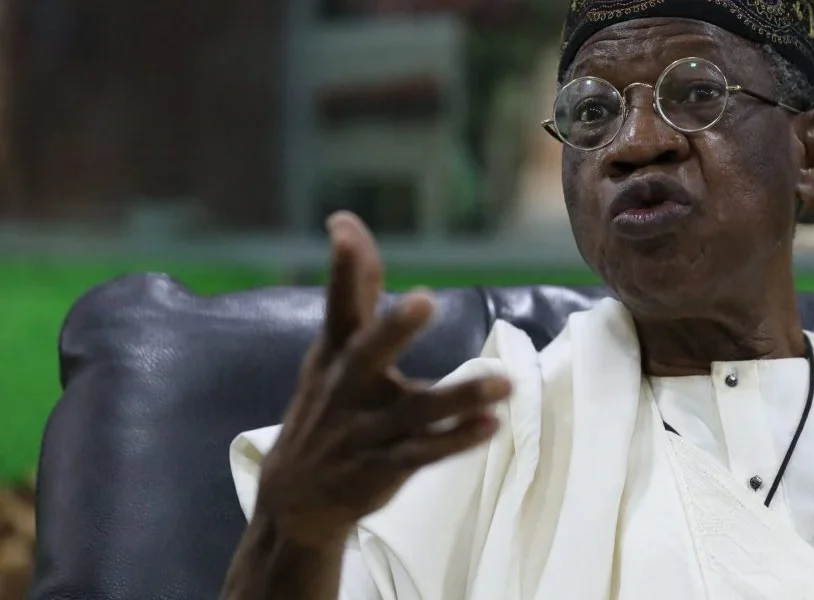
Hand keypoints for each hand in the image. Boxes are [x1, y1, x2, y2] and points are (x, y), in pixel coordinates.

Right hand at [254, 212, 510, 546]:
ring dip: (459, 396)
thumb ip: (353, 291)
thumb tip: (348, 221)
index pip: (339, 306)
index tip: (343, 226)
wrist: (295, 498)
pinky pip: (424, 454)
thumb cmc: (328, 406)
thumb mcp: (333, 351)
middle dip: (394, 328)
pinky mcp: (382, 467)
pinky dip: (457, 439)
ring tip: (503, 382)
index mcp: (336, 355)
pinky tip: (492, 425)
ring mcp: (365, 430)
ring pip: (414, 412)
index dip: (343, 267)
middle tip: (424, 298)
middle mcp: (347, 388)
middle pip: (368, 354)